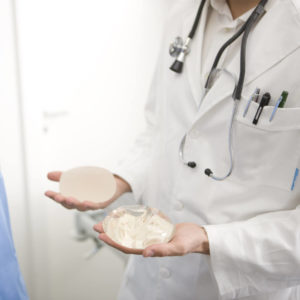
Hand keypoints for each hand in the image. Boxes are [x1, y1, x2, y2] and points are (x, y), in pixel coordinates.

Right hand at [45, 171, 130, 210]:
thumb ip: (63, 177)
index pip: (62, 199)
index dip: (54, 197)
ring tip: (70, 199)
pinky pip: (96, 205)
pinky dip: (91, 204)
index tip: (47, 193)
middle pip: (71, 205)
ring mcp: (92, 203)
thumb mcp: (77, 177)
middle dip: (64, 201)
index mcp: (75, 197)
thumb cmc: (94, 181)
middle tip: (58, 197)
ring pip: (82, 206)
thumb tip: (48, 175)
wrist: (113, 181)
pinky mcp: (103, 202)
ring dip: (76, 203)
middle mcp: (82, 202)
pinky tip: (86, 202)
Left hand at [93, 222, 209, 256]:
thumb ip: (162, 250)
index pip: (127, 247)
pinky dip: (130, 220)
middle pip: (125, 238)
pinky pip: (139, 224)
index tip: (102, 235)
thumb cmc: (190, 243)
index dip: (114, 242)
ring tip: (105, 220)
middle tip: (96, 226)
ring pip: (130, 231)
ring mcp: (150, 234)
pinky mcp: (154, 227)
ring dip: (118, 226)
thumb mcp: (178, 247)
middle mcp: (148, 242)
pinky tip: (123, 215)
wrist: (197, 235)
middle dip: (110, 233)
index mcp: (151, 249)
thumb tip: (145, 253)